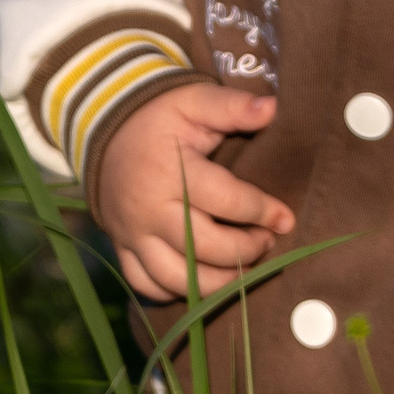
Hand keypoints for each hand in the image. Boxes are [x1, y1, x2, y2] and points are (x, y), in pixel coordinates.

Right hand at [88, 83, 293, 302]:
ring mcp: (132, 234)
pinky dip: (176, 292)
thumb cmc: (159, 117)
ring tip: (245, 266)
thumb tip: (273, 108)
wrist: (105, 131)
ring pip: (177, 278)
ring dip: (218, 282)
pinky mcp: (121, 248)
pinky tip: (204, 279)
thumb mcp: (193, 101)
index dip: (263, 212)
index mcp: (170, 172)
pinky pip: (147, 285)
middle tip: (268, 241)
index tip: (287, 219)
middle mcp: (149, 210)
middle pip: (205, 247)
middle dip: (246, 251)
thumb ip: (232, 106)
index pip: (226, 202)